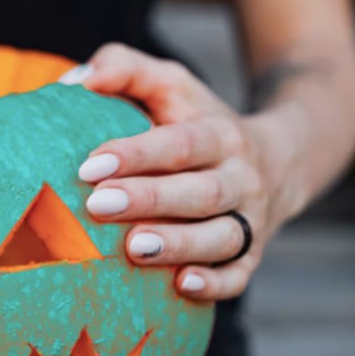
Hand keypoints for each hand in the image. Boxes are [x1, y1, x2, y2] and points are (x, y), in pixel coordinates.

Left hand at [65, 44, 301, 300]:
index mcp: (220, 136)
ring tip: (134, 248)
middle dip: (150, 199)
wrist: (278, 161)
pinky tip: (183, 286)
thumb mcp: (171, 85)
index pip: (180, 144)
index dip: (137, 154)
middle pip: (200, 192)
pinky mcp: (251, 255)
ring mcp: (250, 220)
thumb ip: (126, 69)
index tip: (89, 165)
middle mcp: (242, 179)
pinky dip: (216, 283)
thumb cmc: (198, 122)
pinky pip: (240, 275)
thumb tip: (76, 80)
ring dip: (179, 244)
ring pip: (222, 237)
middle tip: (99, 205)